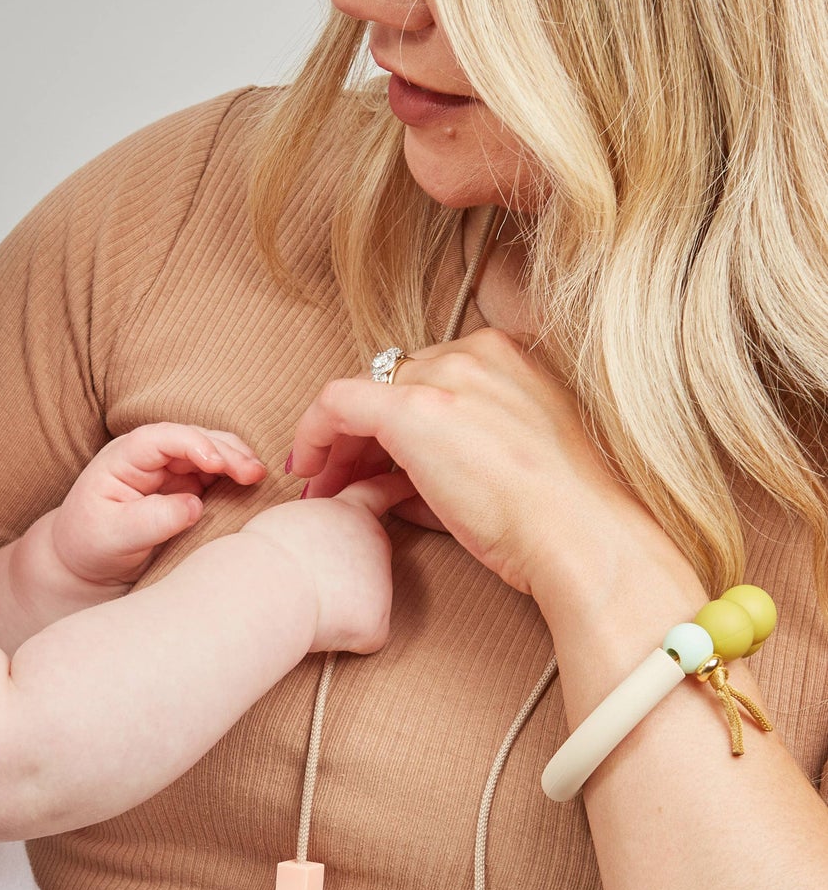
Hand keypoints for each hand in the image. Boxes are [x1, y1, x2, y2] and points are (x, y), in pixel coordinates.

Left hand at [52, 423, 266, 584]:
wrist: (85, 561)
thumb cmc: (91, 544)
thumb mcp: (114, 536)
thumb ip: (152, 520)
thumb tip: (195, 506)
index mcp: (125, 457)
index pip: (161, 438)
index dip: (193, 443)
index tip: (216, 463)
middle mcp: (151, 456)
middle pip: (194, 439)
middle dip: (226, 451)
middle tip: (253, 473)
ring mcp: (171, 469)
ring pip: (211, 451)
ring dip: (237, 459)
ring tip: (259, 476)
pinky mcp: (187, 486)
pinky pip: (217, 474)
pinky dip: (236, 476)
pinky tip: (253, 486)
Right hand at [243, 470, 416, 651]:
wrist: (267, 586)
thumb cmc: (261, 552)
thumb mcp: (288, 519)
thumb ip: (316, 527)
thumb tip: (315, 550)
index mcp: (350, 511)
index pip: (379, 493)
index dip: (396, 487)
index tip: (411, 480)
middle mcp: (376, 542)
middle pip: (366, 561)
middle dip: (343, 573)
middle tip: (302, 577)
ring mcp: (383, 583)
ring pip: (359, 603)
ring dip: (334, 607)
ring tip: (301, 598)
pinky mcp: (378, 624)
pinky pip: (360, 637)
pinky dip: (339, 639)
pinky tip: (315, 626)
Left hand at [287, 328, 671, 599]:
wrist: (581, 535)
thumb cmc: (559, 517)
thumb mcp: (509, 465)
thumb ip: (455, 458)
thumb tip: (403, 488)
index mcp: (507, 358)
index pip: (425, 379)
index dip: (390, 424)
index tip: (369, 461)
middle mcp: (474, 353)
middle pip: (391, 385)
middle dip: (360, 436)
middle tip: (339, 481)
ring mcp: (444, 376)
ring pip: (363, 394)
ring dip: (337, 443)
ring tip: (324, 488)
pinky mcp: (412, 410)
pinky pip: (337, 403)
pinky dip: (313, 434)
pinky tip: (307, 472)